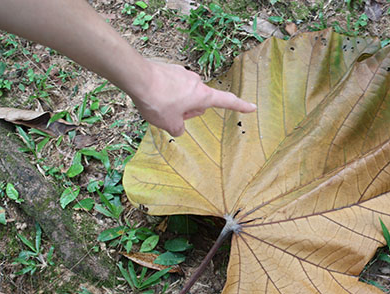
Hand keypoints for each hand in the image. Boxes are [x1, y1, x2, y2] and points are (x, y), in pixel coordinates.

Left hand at [131, 60, 255, 136]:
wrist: (137, 77)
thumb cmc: (158, 101)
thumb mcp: (170, 124)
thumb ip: (179, 129)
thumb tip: (178, 127)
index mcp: (203, 95)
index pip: (227, 102)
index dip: (241, 106)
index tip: (252, 107)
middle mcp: (196, 82)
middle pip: (199, 102)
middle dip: (187, 110)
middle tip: (170, 115)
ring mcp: (183, 73)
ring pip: (184, 94)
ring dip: (175, 102)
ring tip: (158, 105)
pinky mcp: (170, 69)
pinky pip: (172, 86)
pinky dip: (166, 93)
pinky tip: (152, 95)